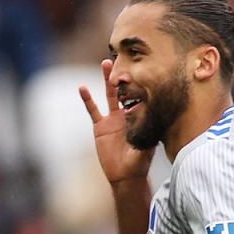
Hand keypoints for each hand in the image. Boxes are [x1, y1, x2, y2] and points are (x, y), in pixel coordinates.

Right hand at [79, 59, 154, 183]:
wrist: (124, 175)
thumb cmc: (139, 163)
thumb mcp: (145, 150)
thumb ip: (147, 140)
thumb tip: (151, 129)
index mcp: (141, 118)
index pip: (142, 97)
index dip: (142, 84)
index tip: (144, 68)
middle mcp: (127, 114)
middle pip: (126, 90)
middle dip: (125, 75)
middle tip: (124, 58)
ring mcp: (113, 119)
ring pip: (110, 94)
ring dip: (107, 79)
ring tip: (107, 63)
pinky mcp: (100, 126)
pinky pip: (93, 110)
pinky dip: (87, 99)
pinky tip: (82, 88)